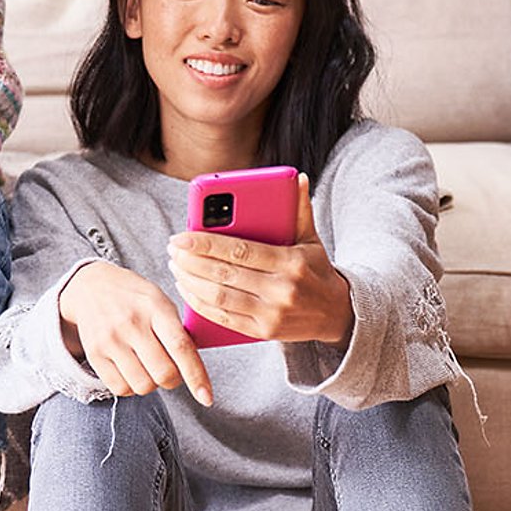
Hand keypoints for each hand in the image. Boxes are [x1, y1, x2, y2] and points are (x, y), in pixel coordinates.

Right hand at [58, 260, 212, 405]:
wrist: (92, 285)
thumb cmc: (135, 298)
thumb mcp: (161, 301)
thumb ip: (179, 331)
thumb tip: (197, 370)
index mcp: (156, 307)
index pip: (180, 347)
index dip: (196, 376)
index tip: (207, 398)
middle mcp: (131, 323)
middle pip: (163, 373)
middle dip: (172, 379)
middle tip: (168, 367)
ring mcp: (110, 339)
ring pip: (143, 386)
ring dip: (151, 384)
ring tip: (146, 365)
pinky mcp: (94, 353)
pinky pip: (120, 389)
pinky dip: (131, 387)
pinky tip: (130, 369)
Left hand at [168, 173, 353, 347]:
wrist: (338, 315)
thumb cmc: (316, 270)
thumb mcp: (311, 239)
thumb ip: (300, 208)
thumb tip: (298, 177)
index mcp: (290, 262)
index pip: (239, 250)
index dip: (205, 244)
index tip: (180, 236)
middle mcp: (281, 290)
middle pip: (224, 274)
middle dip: (191, 261)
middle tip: (172, 248)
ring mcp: (271, 314)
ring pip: (219, 297)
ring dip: (190, 281)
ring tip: (174, 265)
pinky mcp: (263, 332)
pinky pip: (223, 318)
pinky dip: (199, 304)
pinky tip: (186, 288)